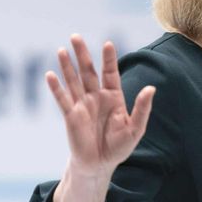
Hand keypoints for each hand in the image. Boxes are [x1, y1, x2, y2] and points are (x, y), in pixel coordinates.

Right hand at [46, 34, 155, 178]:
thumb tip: (151, 88)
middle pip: (88, 71)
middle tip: (75, 36)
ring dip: (67, 66)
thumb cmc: (119, 146)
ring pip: (73, 81)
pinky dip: (56, 87)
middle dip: (82, 54)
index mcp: (114, 97)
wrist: (100, 165)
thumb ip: (143, 108)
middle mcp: (97, 97)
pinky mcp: (70, 116)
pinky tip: (50, 74)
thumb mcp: (136, 128)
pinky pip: (62, 99)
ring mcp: (82, 105)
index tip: (107, 43)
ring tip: (62, 49)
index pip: (110, 73)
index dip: (108, 59)